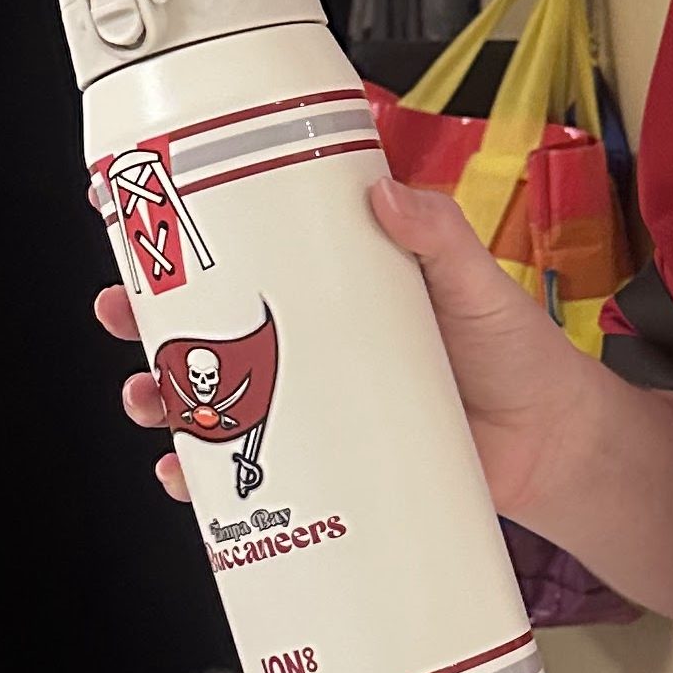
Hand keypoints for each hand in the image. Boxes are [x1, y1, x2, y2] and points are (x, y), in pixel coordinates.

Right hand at [95, 177, 594, 514]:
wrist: (551, 443)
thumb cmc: (515, 352)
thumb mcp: (476, 279)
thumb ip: (437, 234)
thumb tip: (385, 193)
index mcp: (337, 279)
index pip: (247, 242)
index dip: (181, 229)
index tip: (127, 206)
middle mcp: (313, 338)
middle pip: (208, 320)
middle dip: (148, 316)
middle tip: (121, 309)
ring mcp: (312, 401)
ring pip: (211, 396)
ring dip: (163, 396)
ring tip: (149, 398)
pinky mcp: (324, 462)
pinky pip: (247, 469)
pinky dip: (204, 478)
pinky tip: (184, 478)